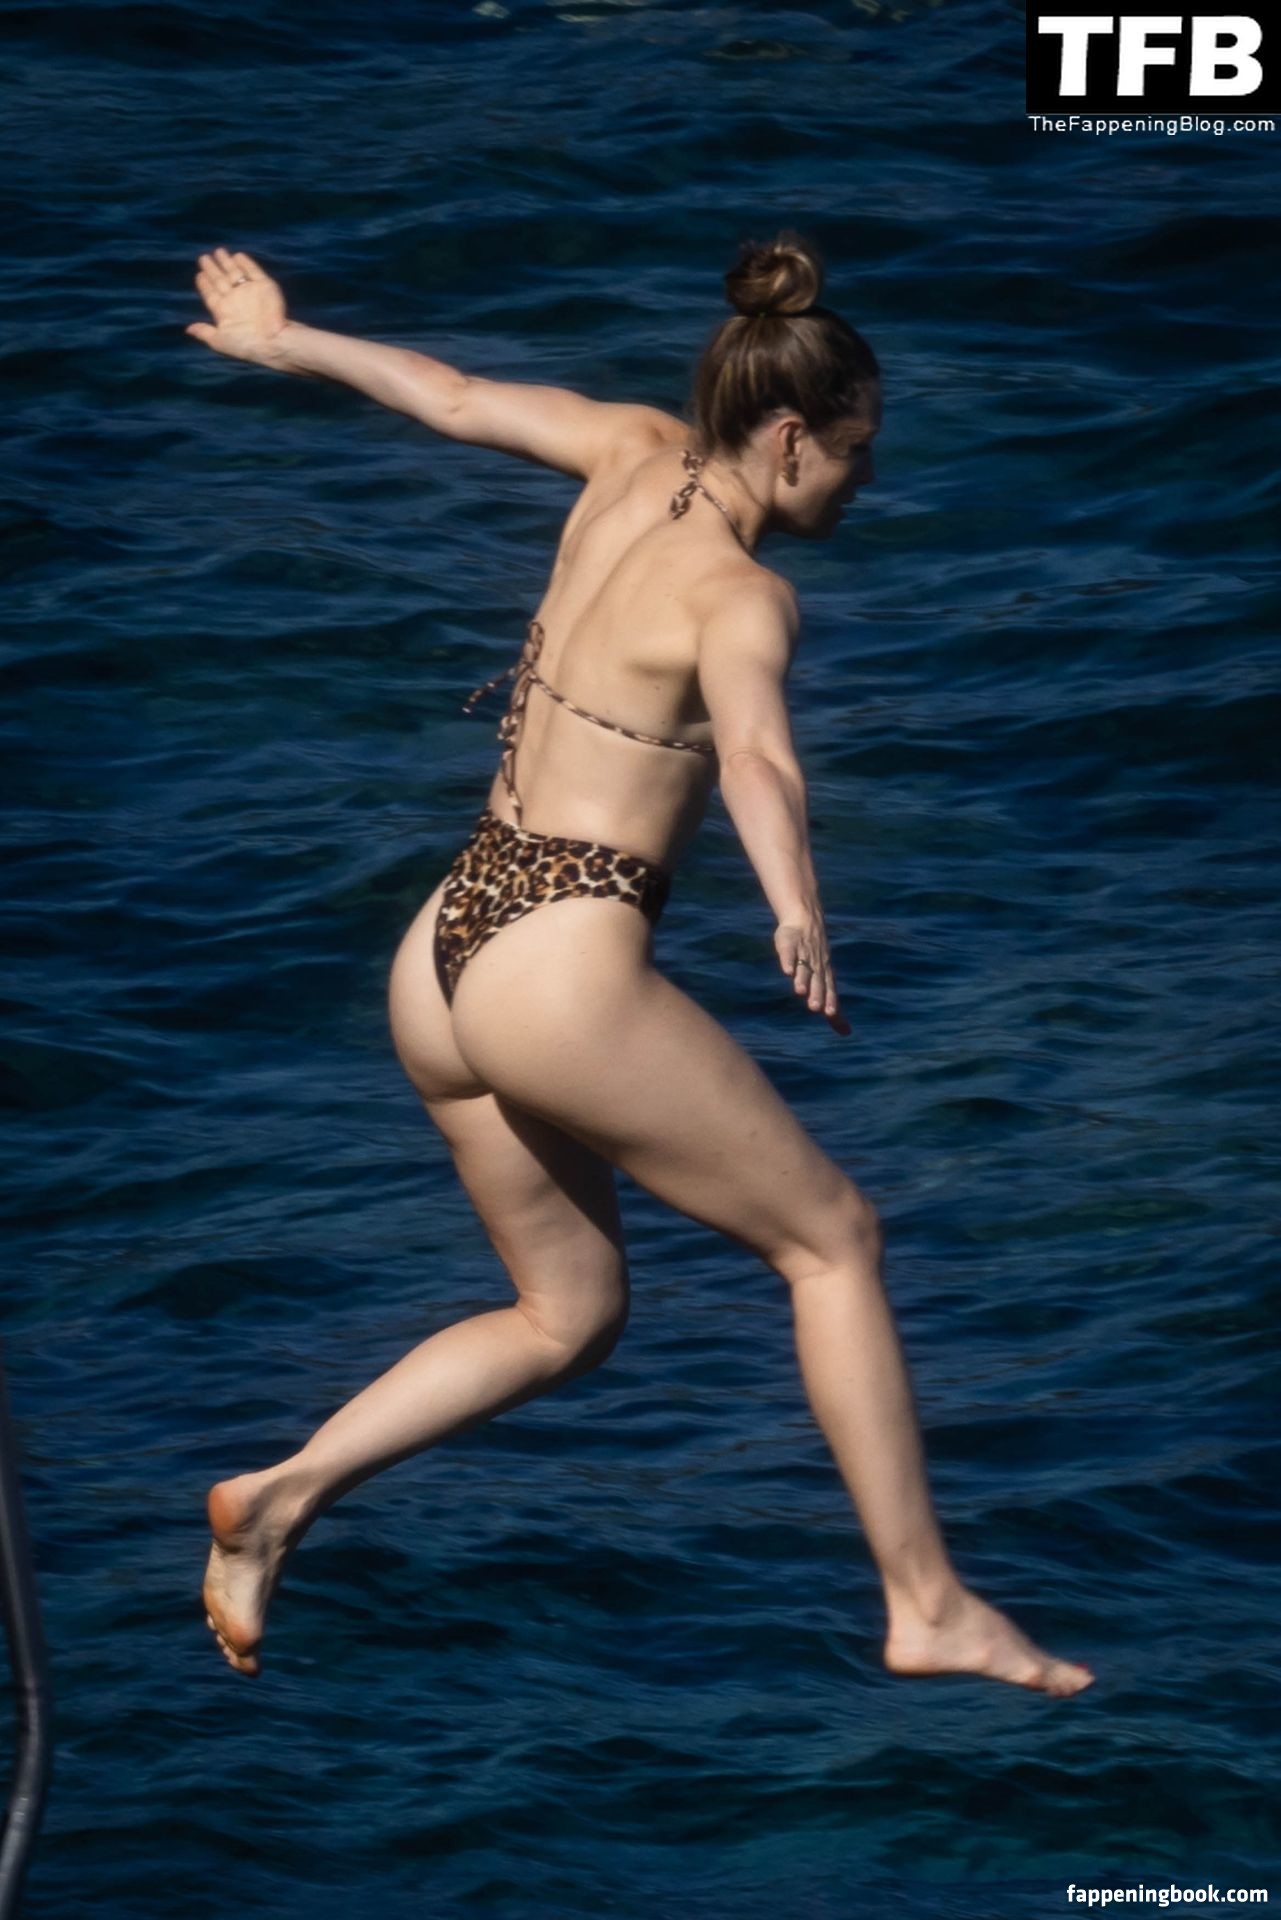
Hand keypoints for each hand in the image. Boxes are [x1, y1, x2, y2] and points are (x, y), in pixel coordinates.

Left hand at [186, 248, 288, 364]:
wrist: (273, 341)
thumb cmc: (246, 344)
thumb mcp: (219, 341)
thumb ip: (204, 332)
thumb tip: (188, 329)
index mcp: (224, 312)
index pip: (211, 294)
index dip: (204, 284)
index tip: (199, 275)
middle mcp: (236, 300)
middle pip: (220, 281)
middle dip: (212, 269)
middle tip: (203, 258)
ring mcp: (250, 292)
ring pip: (235, 273)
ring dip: (226, 262)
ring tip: (218, 251)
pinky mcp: (265, 286)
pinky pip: (254, 271)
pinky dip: (246, 263)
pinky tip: (237, 256)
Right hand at [774, 910, 850, 1035]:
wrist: (806, 921)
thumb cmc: (818, 960)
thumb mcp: (828, 985)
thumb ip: (835, 1011)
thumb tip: (847, 1033)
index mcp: (825, 976)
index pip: (829, 990)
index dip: (829, 1001)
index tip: (830, 1013)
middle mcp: (816, 966)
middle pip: (817, 982)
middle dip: (817, 994)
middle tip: (815, 1007)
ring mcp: (802, 954)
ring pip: (803, 968)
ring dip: (802, 979)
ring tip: (800, 991)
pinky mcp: (788, 944)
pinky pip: (789, 953)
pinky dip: (788, 961)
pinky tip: (787, 971)